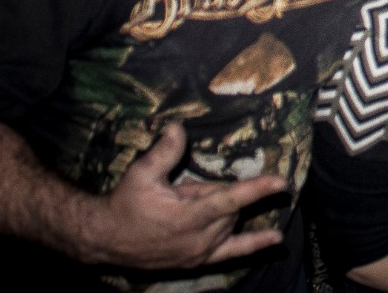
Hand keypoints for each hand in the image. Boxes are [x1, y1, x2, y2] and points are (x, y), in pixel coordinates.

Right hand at [79, 123, 286, 269]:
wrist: (106, 240)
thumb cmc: (124, 205)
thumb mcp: (141, 175)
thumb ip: (164, 152)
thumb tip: (178, 127)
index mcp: (186, 217)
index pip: (229, 199)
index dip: (256, 190)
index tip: (281, 182)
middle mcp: (199, 238)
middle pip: (230, 208)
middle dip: (215, 193)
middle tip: (185, 191)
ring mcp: (200, 252)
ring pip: (231, 223)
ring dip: (220, 211)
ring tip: (184, 206)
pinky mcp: (200, 261)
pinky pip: (234, 252)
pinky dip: (255, 244)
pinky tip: (276, 240)